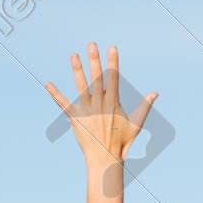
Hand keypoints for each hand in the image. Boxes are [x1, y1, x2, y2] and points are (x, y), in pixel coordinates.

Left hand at [46, 43, 156, 164]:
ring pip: (81, 86)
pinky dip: (55, 94)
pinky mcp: (75, 118)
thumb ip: (145, 107)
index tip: (112, 47)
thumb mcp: (136, 124)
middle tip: (92, 44)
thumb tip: (155, 93)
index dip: (113, 61)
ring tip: (74, 55)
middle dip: (95, 60)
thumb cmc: (122, 142)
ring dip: (77, 70)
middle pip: (97, 77)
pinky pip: (63, 104)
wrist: (105, 158)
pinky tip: (47, 84)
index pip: (113, 77)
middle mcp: (99, 103)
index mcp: (113, 102)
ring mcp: (86, 110)